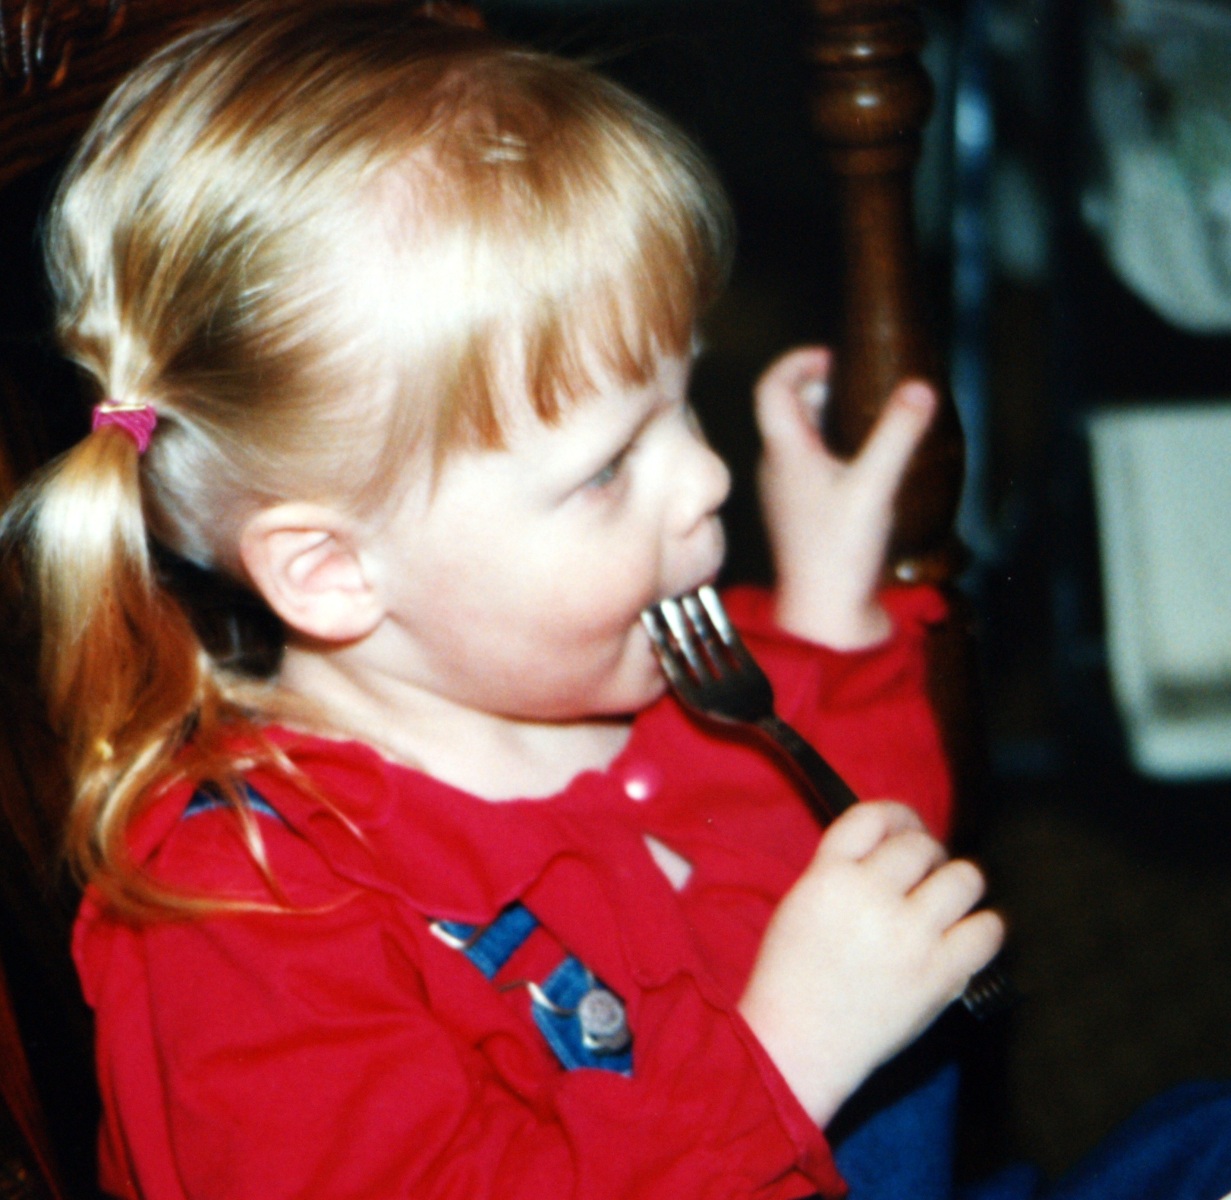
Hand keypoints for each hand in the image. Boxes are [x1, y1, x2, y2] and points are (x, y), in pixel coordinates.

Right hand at [737, 802, 1003, 1126]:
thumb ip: (843, 870)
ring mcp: (910, 934)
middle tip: (922, 879)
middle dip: (926, 857)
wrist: (797, 1046)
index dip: (897, 816)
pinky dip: (982, 928)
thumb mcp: (800, 902)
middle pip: (922, 844)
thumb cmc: (792, 977)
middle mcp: (871, 894)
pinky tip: (965, 936)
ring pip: (964, 878)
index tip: (905, 827)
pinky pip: (987, 930)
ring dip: (956, 886)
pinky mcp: (940, 974)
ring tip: (944, 906)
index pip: (873, 816)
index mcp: (829, 874)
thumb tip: (898, 848)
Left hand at [754, 347, 935, 648]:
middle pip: (787, 409)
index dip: (797, 361)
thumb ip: (897, 435)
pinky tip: (870, 466)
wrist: (826, 617)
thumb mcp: (874, 488)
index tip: (834, 357)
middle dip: (821, 387)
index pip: (771, 387)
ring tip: (871, 419)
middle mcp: (779, 469)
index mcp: (785, 453)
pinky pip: (813, 468)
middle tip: (861, 385)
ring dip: (830, 420)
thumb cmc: (839, 555)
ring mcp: (789, 494)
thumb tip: (920, 388)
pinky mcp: (805, 515)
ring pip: (801, 440)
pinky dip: (836, 452)